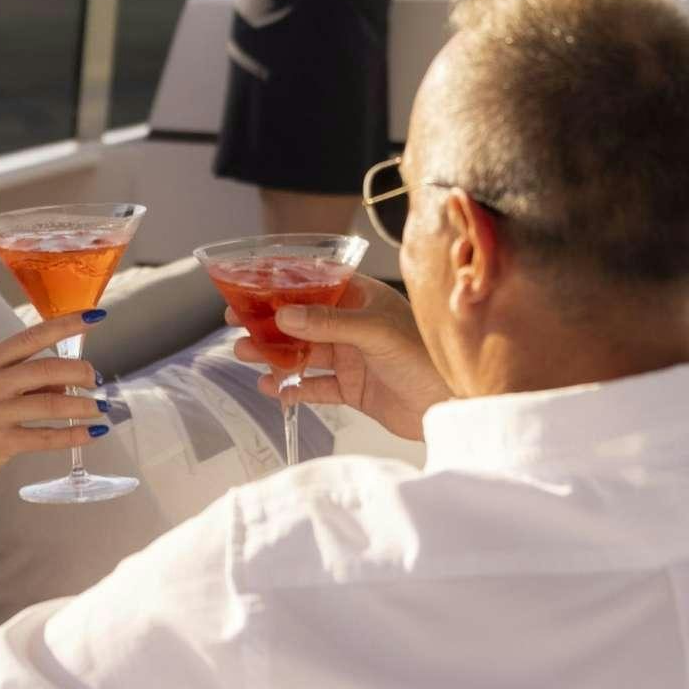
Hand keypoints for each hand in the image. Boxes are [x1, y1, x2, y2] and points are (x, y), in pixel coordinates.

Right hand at [0, 311, 111, 497]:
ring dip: (83, 406)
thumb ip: (24, 380)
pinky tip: (91, 434)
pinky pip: (45, 437)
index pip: (32, 336)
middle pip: (46, 369)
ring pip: (50, 404)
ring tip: (100, 409)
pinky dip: (73, 435)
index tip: (95, 316)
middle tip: (96, 379)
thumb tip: (66, 382)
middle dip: (80, 372)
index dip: (67, 325)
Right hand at [230, 275, 450, 440]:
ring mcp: (352, 357)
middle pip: (302, 318)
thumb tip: (285, 315)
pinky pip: (314, 385)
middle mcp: (355, 324)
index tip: (250, 283)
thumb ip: (329, 323)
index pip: (317, 282)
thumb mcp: (375, 332)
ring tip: (245, 352)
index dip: (283, 283)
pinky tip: (271, 386)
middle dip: (269, 319)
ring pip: (303, 351)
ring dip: (274, 352)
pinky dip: (291, 387)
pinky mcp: (353, 388)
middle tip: (235, 318)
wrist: (452, 406)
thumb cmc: (427, 359)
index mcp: (364, 298)